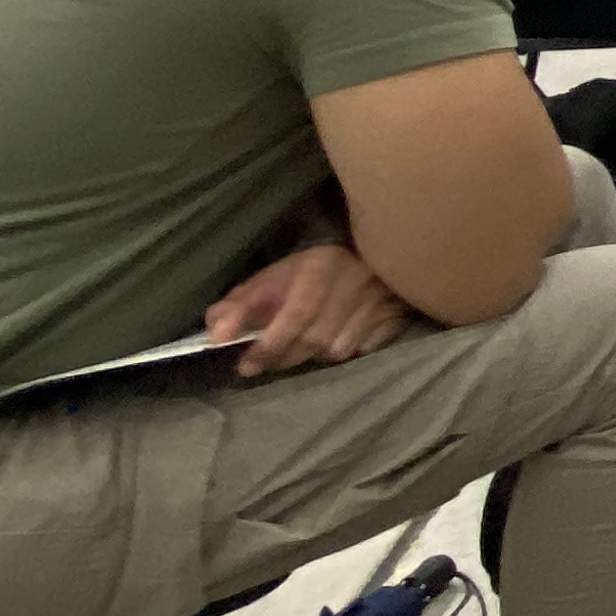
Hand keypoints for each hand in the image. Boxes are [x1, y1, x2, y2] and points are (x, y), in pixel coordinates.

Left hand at [204, 242, 417, 377]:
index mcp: (320, 268)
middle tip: (262, 363)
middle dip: (284, 355)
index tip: (246, 365)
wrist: (371, 250)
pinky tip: (340, 338)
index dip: (270, 343)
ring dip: (317, 354)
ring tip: (306, 344)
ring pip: (339, 349)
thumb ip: (242, 303)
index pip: (297, 314)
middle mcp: (354, 284)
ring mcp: (381, 302)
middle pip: (316, 338)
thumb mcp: (274, 277)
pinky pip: (366, 349)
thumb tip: (216, 334)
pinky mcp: (398, 316)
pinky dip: (349, 350)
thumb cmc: (313, 268)